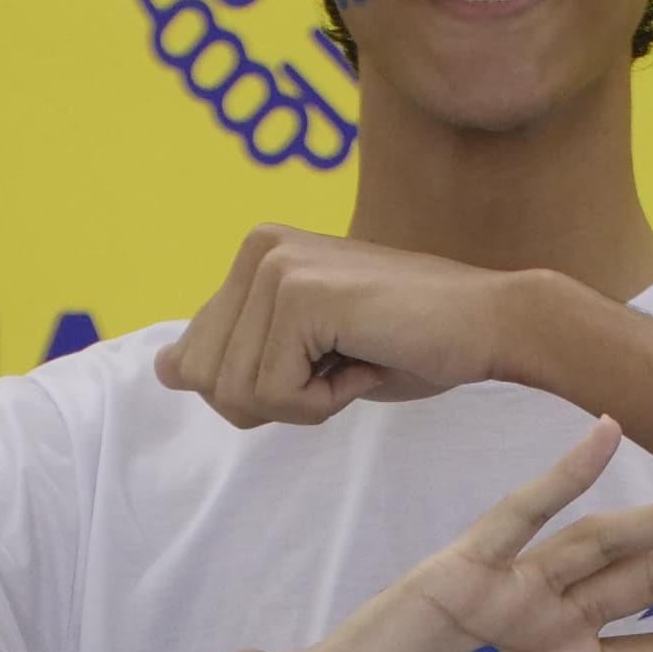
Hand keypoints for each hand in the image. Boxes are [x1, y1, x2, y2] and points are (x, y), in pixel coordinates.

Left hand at [154, 224, 516, 426]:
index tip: (328, 357)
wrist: (490, 325)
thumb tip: (162, 369)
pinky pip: (275, 394)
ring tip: (359, 357)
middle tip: (346, 362)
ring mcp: (274, 265)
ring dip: (304, 403)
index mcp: (255, 254)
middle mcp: (256, 248)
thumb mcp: (308, 354)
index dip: (262, 387)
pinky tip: (368, 359)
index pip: (198, 359)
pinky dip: (324, 402)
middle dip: (276, 400)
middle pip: (207, 380)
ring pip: (236, 393)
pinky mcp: (298, 294)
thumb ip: (239, 354)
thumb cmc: (409, 343)